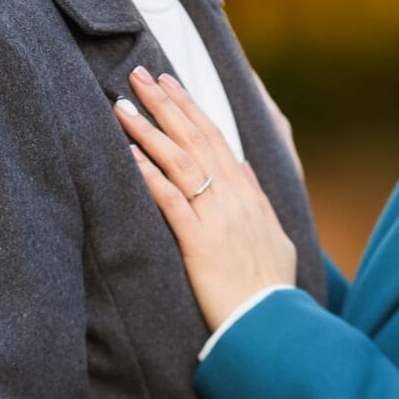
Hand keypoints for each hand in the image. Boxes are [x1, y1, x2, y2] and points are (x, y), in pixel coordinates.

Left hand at [116, 68, 296, 330]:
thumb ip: (259, 203)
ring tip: (123, 105)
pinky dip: (151, 176)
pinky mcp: (201, 244)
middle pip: (196, 138)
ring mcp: (218, 218)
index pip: (216, 138)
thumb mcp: (276, 237)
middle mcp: (234, 198)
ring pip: (180, 162)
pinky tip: (130, 155)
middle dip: (165, 103)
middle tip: (139, 74)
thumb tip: (245, 173)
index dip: (190, 107)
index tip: (168, 83)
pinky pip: (172, 202)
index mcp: (249, 194)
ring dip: (150, 130)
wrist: (272, 324)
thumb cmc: (270, 288)